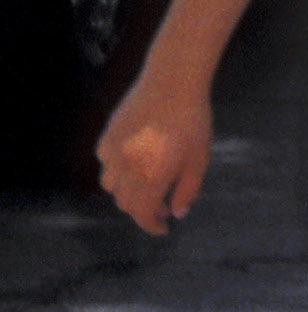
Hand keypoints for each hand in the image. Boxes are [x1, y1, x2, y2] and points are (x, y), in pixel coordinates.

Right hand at [98, 72, 212, 233]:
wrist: (173, 83)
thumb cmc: (192, 122)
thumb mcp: (199, 160)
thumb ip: (187, 190)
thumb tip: (177, 213)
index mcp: (152, 176)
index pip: (142, 214)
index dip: (151, 226)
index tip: (163, 228)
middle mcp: (127, 167)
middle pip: (125, 203)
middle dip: (143, 210)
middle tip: (163, 205)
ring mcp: (114, 150)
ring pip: (111, 185)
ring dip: (127, 192)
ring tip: (148, 183)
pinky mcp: (108, 135)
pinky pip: (105, 162)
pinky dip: (117, 170)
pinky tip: (135, 161)